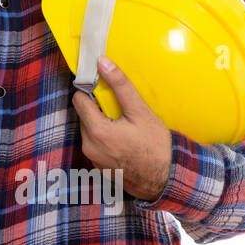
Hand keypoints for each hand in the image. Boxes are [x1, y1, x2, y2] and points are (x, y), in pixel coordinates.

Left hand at [72, 56, 172, 201]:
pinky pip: (95, 144)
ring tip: (124, 127)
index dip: (90, 90)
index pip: (78, 99)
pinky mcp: (97, 166)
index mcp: (96, 131)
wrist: (165, 181)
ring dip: (102, 124)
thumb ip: (120, 86)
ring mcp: (92, 158)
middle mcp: (88, 146)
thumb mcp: (141, 112)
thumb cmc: (156, 148)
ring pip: (89, 130)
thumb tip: (103, 63)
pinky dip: (105, 138)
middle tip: (120, 111)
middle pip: (84, 115)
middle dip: (98, 109)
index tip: (103, 88)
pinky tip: (124, 140)